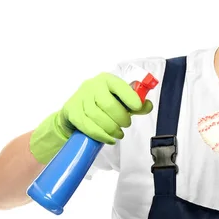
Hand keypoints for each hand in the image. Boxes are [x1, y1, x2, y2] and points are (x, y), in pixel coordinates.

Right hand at [30, 72, 153, 163]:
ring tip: (118, 134)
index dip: (130, 97)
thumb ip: (136, 105)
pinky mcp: (71, 111)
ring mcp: (79, 98)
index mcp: (107, 80)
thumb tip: (147, 105)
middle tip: (126, 125)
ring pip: (97, 116)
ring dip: (111, 129)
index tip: (138, 107)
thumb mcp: (121, 102)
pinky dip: (100, 135)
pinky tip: (109, 138)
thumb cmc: (102, 105)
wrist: (75, 112)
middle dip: (121, 118)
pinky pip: (87, 126)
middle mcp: (92, 86)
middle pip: (108, 104)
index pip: (119, 86)